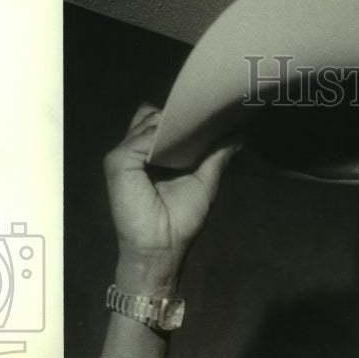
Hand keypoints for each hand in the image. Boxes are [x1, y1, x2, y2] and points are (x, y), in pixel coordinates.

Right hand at [103, 104, 242, 290]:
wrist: (161, 247)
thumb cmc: (180, 221)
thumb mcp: (204, 182)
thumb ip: (216, 157)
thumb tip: (240, 136)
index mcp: (152, 155)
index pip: (160, 121)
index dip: (181, 116)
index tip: (209, 110)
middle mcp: (136, 151)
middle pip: (152, 115)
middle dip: (178, 115)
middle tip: (205, 115)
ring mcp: (125, 154)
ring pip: (148, 121)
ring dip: (172, 125)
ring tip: (194, 132)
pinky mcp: (118, 161)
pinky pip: (142, 138)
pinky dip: (160, 139)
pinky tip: (177, 146)